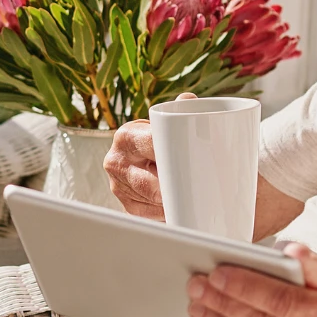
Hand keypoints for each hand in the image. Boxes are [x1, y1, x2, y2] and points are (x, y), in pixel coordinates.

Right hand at [104, 92, 196, 220]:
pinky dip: (166, 215)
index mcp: (127, 136)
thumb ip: (182, 109)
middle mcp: (116, 161)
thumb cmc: (166, 139)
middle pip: (150, 182)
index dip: (172, 155)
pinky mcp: (127, 207)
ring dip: (172, 206)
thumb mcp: (172, 121)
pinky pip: (150, 215)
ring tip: (194, 203)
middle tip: (200, 191)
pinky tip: (181, 211)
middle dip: (174, 189)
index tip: (193, 163)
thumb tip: (187, 100)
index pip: (151, 146)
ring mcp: (118, 187)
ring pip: (151, 201)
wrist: (150, 156)